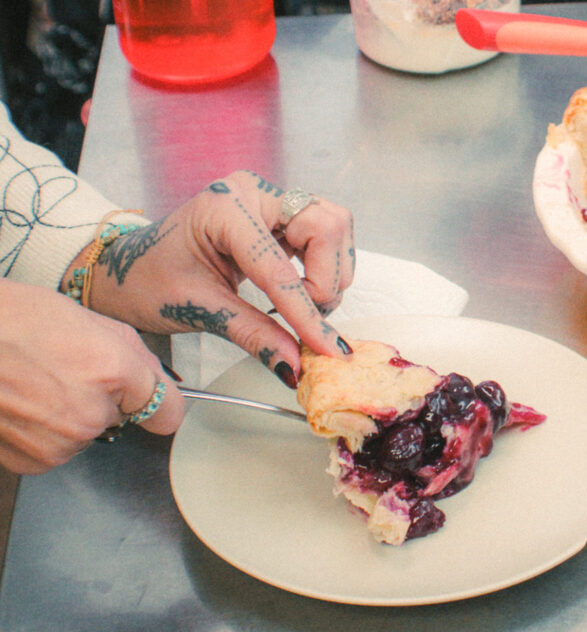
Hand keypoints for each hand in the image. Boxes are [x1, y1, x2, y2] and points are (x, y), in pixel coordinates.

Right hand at [0, 280, 185, 473]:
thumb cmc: (15, 321)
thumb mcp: (92, 322)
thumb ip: (137, 359)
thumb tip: (161, 384)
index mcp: (113, 372)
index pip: (168, 411)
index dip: (159, 401)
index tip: (151, 399)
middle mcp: (91, 414)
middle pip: (122, 419)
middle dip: (104, 399)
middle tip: (67, 371)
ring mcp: (61, 443)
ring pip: (88, 434)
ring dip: (71, 416)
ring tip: (37, 384)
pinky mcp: (34, 461)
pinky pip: (57, 449)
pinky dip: (44, 433)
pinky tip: (23, 404)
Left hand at [78, 171, 355, 385]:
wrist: (133, 269)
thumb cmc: (150, 281)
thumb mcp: (200, 310)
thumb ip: (253, 335)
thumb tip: (295, 366)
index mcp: (224, 208)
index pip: (280, 267)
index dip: (305, 312)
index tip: (326, 347)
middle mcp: (254, 193)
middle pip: (326, 227)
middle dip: (325, 280)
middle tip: (307, 318)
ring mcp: (271, 199)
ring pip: (334, 229)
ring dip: (329, 274)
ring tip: (301, 305)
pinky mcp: (282, 214)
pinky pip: (327, 234)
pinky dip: (326, 268)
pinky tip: (301, 289)